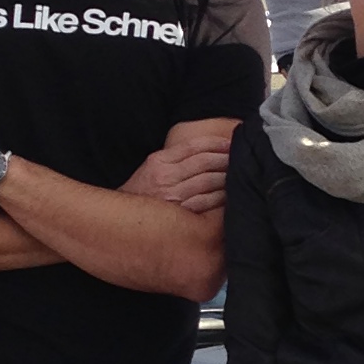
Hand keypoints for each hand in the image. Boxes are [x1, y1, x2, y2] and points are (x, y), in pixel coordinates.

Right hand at [122, 115, 239, 216]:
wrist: (122, 221)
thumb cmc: (142, 194)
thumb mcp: (153, 169)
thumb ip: (175, 158)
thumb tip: (207, 150)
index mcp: (159, 161)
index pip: (194, 146)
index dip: (216, 143)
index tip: (232, 142)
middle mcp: (165, 176)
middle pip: (205, 162)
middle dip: (226, 158)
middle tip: (241, 157)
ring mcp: (172, 196)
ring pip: (209, 181)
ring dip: (227, 177)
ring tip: (240, 174)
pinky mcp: (179, 214)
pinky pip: (206, 202)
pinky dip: (221, 197)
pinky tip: (230, 195)